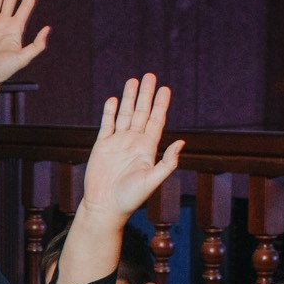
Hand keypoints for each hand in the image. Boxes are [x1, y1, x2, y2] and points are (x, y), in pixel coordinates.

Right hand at [77, 74, 183, 223]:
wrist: (105, 207)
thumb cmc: (130, 198)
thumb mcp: (152, 180)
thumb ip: (167, 162)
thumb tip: (181, 142)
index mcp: (147, 149)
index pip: (156, 121)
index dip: (161, 105)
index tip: (165, 89)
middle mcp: (134, 142)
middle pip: (141, 112)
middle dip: (146, 94)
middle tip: (150, 76)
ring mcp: (118, 143)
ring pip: (124, 114)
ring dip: (128, 98)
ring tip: (132, 80)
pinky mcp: (102, 146)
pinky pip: (107, 124)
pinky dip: (109, 112)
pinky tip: (113, 99)